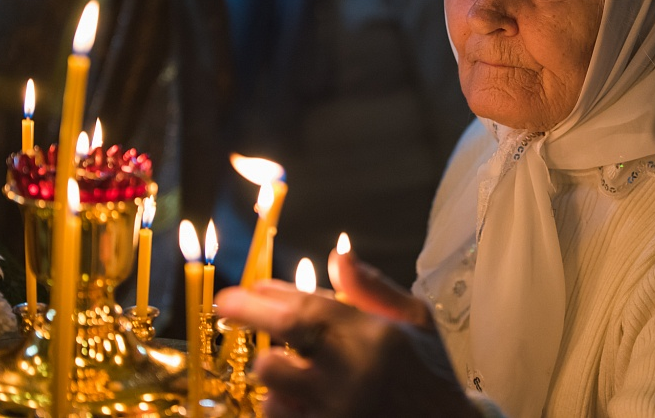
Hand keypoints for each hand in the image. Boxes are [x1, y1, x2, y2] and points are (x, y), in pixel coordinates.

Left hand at [215, 249, 481, 417]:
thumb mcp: (415, 321)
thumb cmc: (427, 371)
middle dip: (249, 315)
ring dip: (271, 371)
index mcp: (375, 337)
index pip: (309, 307)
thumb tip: (337, 253)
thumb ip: (372, 288)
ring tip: (286, 367)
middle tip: (227, 305)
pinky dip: (280, 404)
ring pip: (272, 386)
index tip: (250, 288)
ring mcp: (336, 411)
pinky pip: (279, 417)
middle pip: (281, 342)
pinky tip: (295, 396)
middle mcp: (352, 374)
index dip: (272, 295)